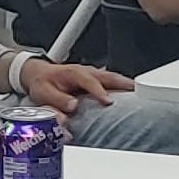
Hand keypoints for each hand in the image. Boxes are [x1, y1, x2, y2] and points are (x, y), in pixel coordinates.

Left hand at [14, 58, 128, 117]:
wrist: (38, 74)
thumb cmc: (42, 83)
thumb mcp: (44, 93)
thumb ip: (57, 100)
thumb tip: (72, 106)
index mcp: (73, 73)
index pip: (89, 81)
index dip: (99, 91)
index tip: (108, 101)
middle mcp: (85, 71)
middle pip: (107, 75)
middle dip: (122, 82)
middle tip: (136, 91)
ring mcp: (91, 74)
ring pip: (111, 76)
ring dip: (125, 83)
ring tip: (139, 92)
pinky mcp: (94, 79)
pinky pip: (110, 80)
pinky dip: (121, 85)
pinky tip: (130, 93)